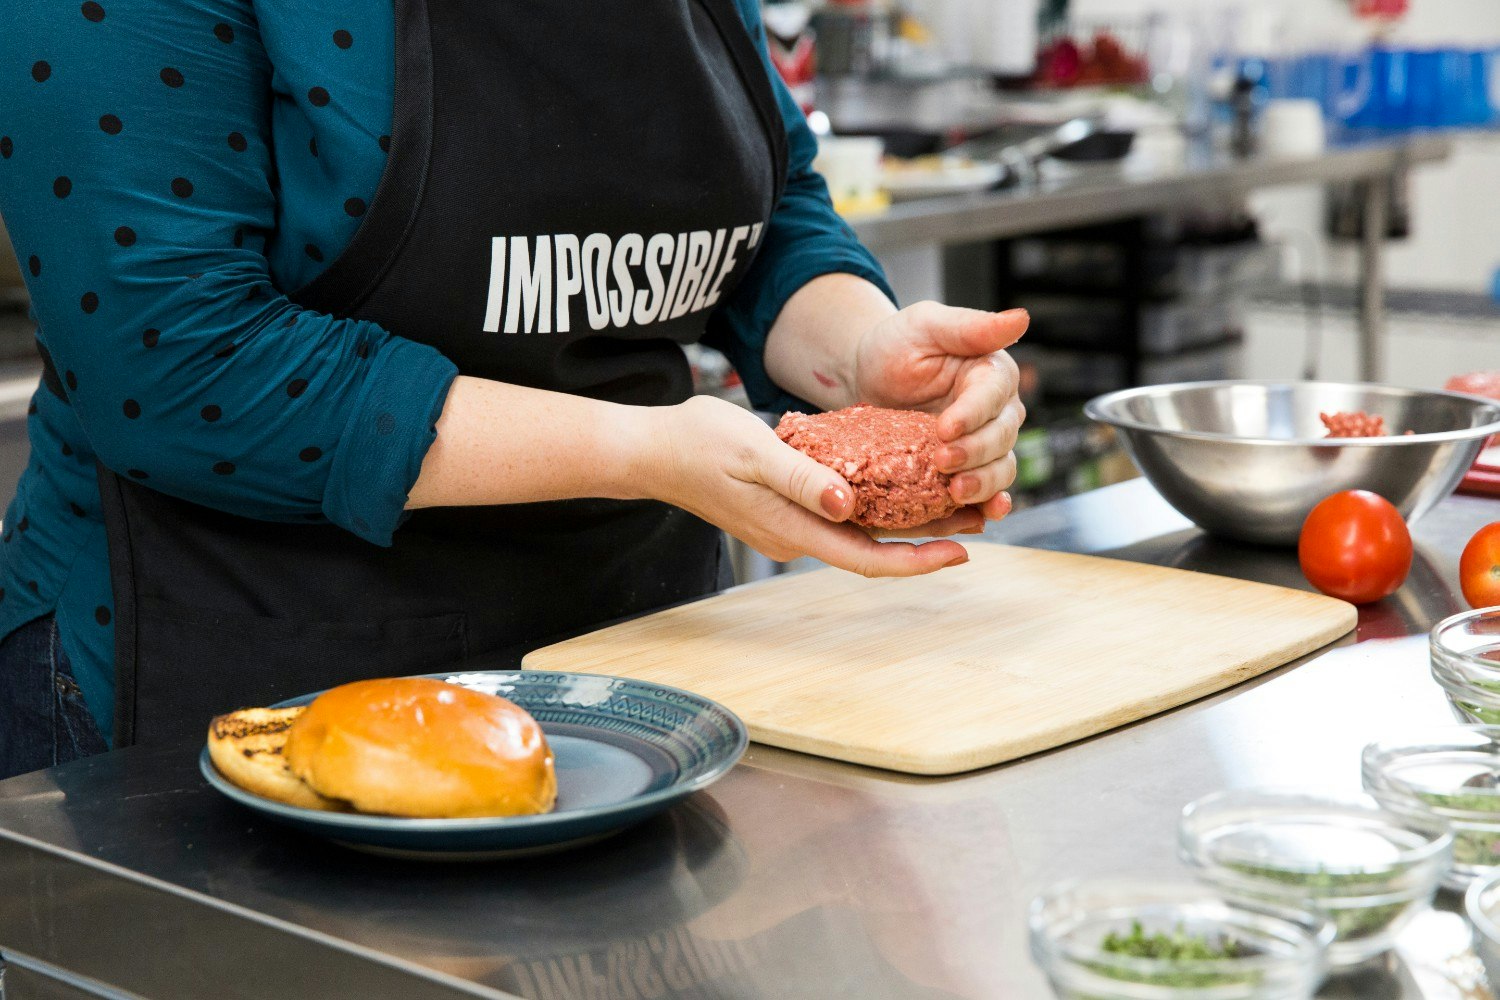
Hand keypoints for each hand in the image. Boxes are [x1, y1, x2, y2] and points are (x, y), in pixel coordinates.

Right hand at [641, 396, 969, 576]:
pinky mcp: (785, 508)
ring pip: (860, 533)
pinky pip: (840, 516)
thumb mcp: (754, 451)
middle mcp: (795, 535)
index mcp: (792, 529)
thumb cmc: (697, 443)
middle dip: (926, 540)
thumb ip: (801, 478)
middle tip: (978, 519)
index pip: (867, 559)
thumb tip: (846, 505)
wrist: (652, 449)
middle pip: (873, 550)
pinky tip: (898, 482)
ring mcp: (789, 525)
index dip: (917, 560)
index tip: (961, 551)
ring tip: (952, 502)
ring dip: (906, 524)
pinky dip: (877, 506)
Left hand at [853, 303, 1026, 519]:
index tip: (945, 428)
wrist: (866, 381)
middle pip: (1001, 437)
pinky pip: (988, 493)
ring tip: (955, 492)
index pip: (993, 395)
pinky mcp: (968, 471)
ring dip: (982, 484)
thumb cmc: (896, 347)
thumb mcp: (924, 325)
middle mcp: (997, 411)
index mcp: (991, 373)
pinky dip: (988, 506)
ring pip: (1000, 469)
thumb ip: (970, 326)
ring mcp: (985, 444)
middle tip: (943, 462)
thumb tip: (1021, 318)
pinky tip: (983, 516)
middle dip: (974, 453)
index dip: (973, 414)